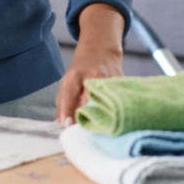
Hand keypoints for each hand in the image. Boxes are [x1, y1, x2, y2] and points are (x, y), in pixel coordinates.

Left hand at [56, 3, 124, 124]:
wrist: (101, 51)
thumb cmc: (81, 70)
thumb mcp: (67, 82)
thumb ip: (62, 104)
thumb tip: (62, 125)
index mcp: (74, 76)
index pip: (69, 97)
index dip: (68, 113)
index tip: (69, 126)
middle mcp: (92, 76)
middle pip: (89, 103)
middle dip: (86, 119)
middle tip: (84, 132)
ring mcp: (108, 79)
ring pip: (104, 103)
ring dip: (101, 117)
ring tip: (98, 127)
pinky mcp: (121, 82)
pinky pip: (116, 100)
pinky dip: (113, 110)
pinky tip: (111, 117)